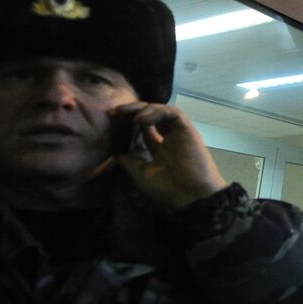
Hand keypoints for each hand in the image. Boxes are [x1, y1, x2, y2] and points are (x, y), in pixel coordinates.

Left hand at [110, 103, 227, 209]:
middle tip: (114, 112)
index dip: (129, 124)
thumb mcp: (141, 174)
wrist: (190, 195)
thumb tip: (116, 154)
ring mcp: (179, 133)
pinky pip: (172, 112)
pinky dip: (156, 111)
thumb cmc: (168, 188)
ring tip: (124, 112)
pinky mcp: (187, 129)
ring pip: (161, 110)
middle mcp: (170, 139)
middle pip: (152, 116)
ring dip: (142, 108)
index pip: (145, 130)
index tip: (112, 122)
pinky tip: (141, 119)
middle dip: (132, 111)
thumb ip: (130, 161)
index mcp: (160, 150)